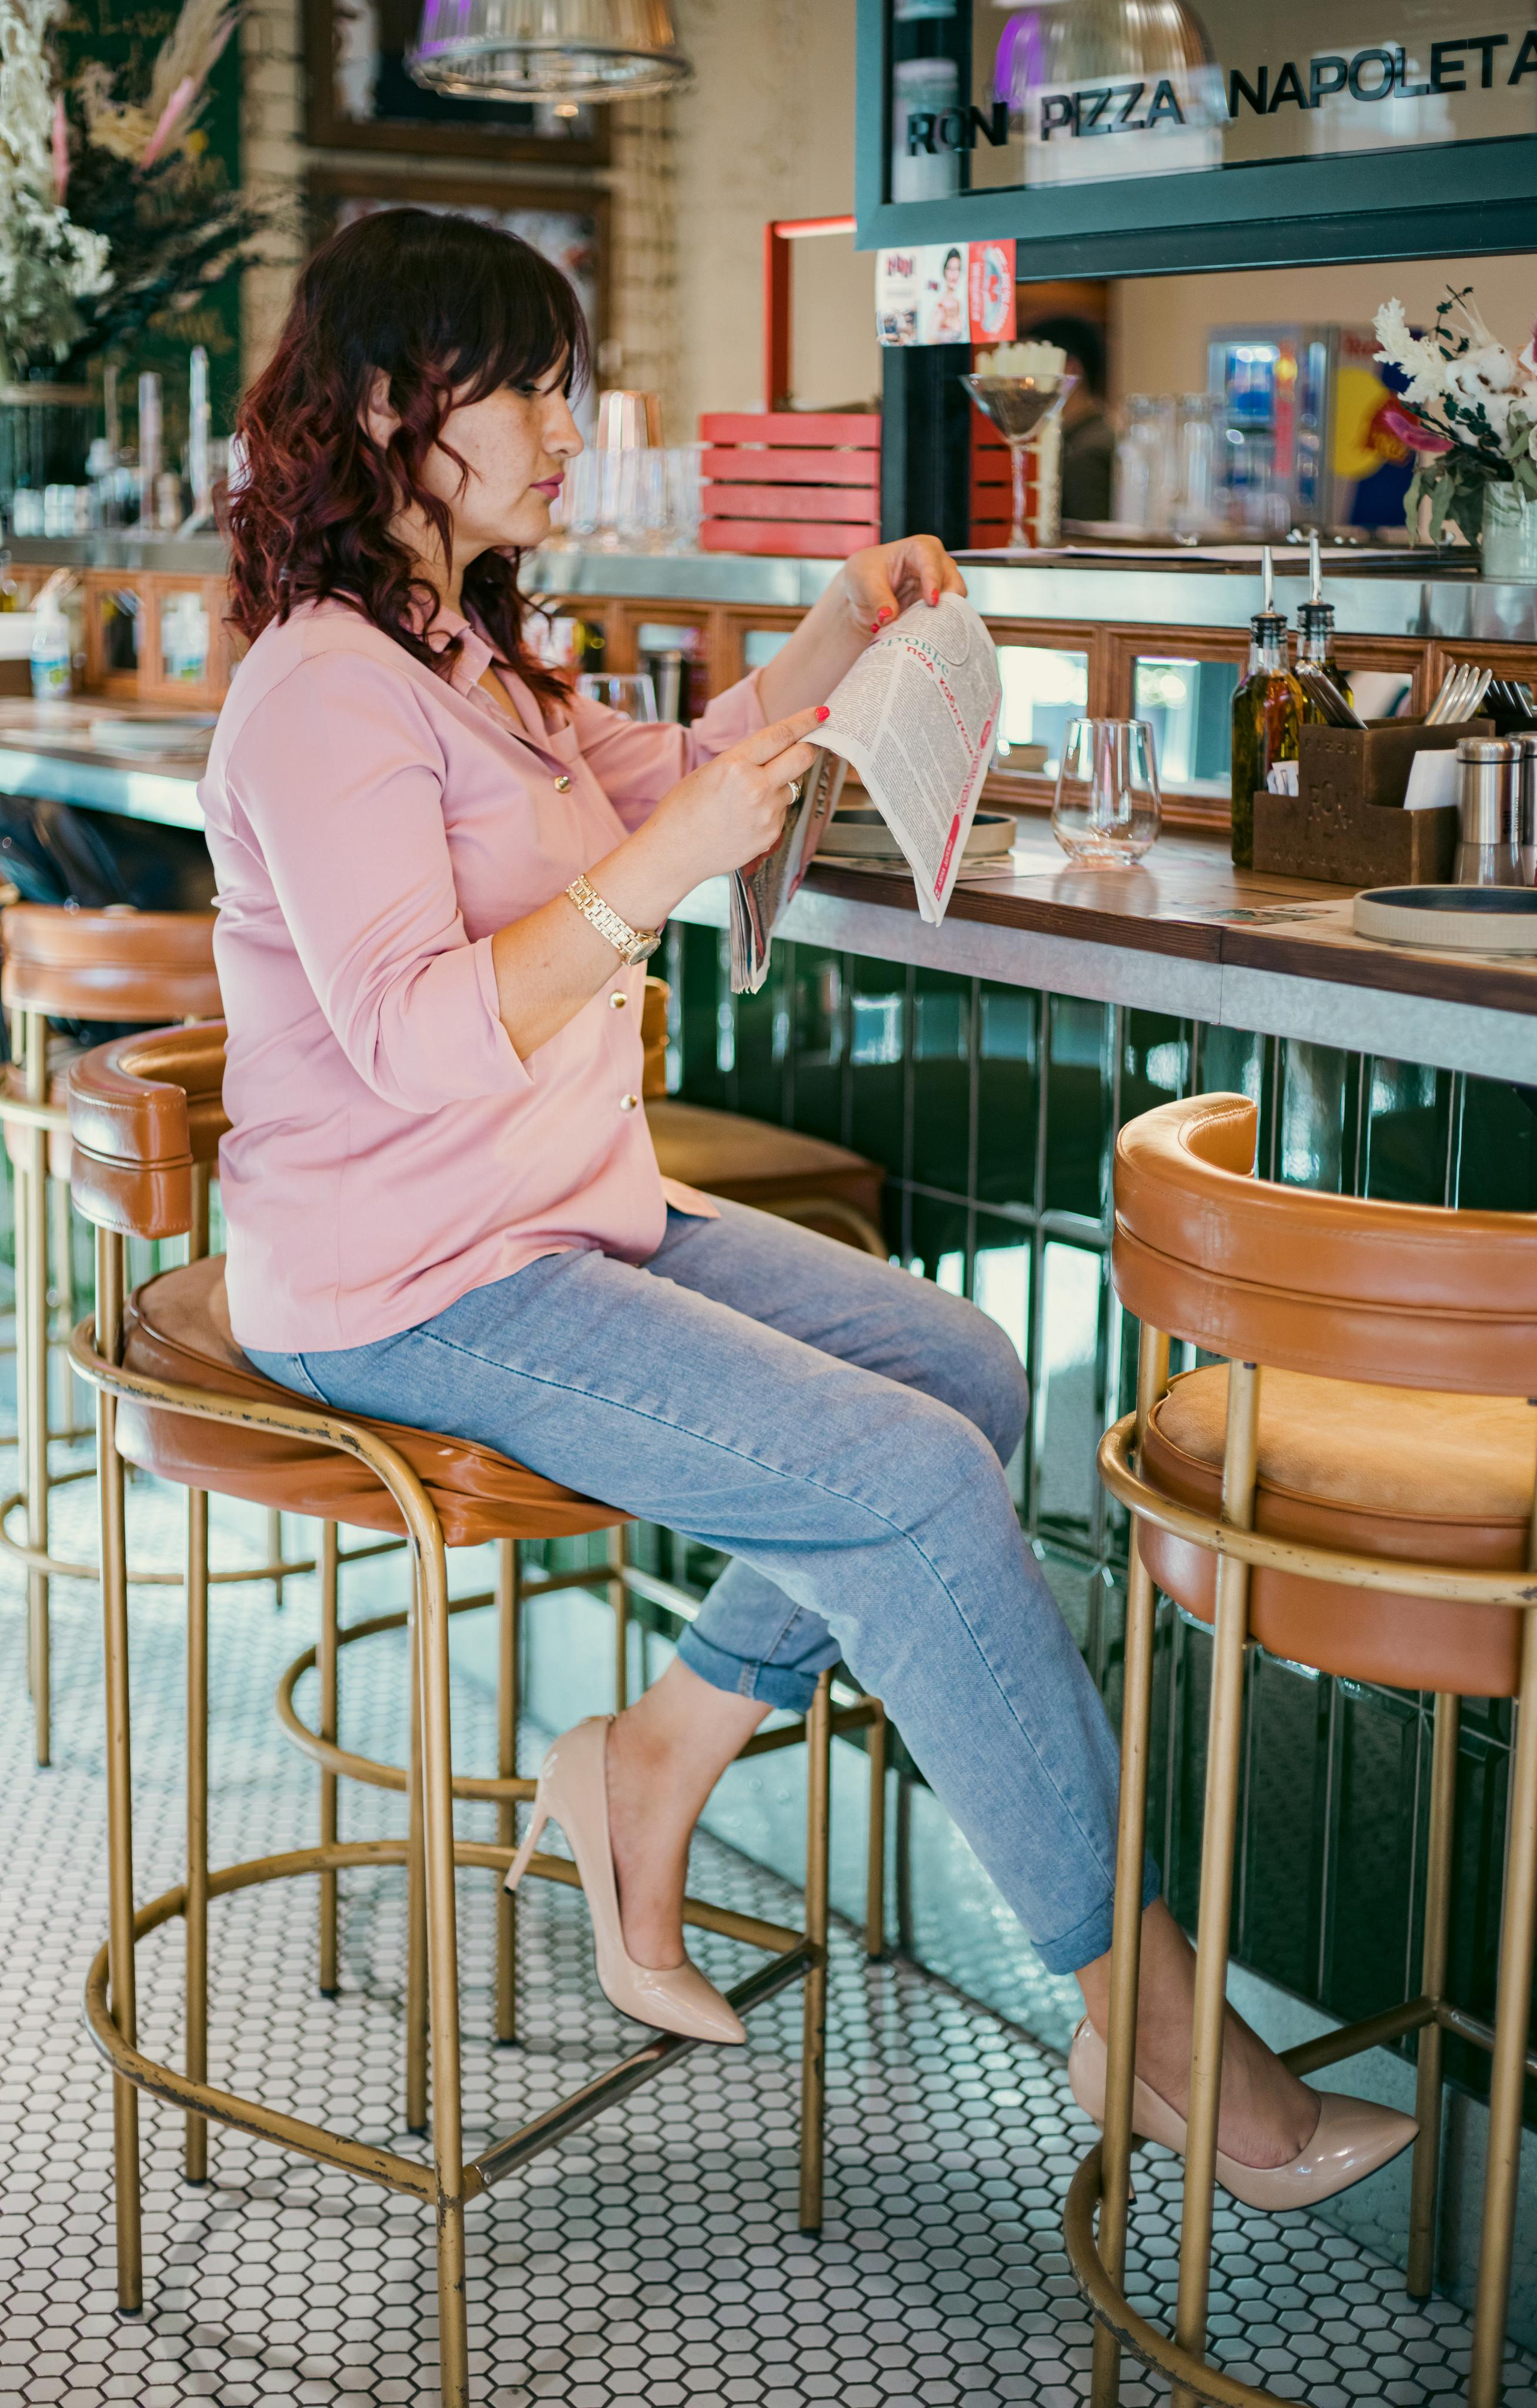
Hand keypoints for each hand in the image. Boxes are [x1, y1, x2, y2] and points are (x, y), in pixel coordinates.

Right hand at [643, 708, 825, 888]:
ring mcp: (767, 814)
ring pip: (791, 787)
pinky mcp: (771, 835)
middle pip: (802, 758)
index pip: (781, 735)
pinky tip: (745, 818)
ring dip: (780, 785)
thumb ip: (744, 760)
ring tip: (747, 798)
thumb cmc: (683, 810)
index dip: (805, 721)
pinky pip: (782, 812)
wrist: (674, 853)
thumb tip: (775, 751)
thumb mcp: (710, 771)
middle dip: (808, 748)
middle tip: (807, 745)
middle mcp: (756, 788)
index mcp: (736, 765)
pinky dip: (770, 810)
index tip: (821, 713)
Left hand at [841, 535, 967, 636]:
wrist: (864, 591)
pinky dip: (937, 628)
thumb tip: (888, 617)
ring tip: (927, 634)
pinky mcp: (938, 606)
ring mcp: (941, 586)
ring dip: (942, 619)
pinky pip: (945, 618)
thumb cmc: (866, 574)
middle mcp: (937, 565)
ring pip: (955, 603)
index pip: (932, 562)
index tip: (932, 602)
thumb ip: (877, 599)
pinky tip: (926, 638)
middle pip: (954, 583)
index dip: (933, 581)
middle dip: (948, 603)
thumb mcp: (865, 582)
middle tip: (936, 623)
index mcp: (920, 548)